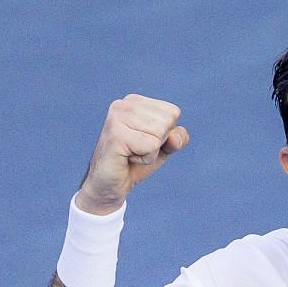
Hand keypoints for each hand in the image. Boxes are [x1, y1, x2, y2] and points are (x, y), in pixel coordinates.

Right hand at [76, 94, 189, 214]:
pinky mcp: (116, 135)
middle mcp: (124, 104)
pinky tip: (127, 159)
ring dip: (150, 152)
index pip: (173, 112)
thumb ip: (177, 138)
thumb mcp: (163, 148)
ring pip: (159, 134)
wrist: (109, 185)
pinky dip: (145, 159)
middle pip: (168, 121)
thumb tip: (175, 138)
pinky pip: (151, 147)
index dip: (165, 134)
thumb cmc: (135, 163)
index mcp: (135, 101)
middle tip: (136, 150)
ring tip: (131, 154)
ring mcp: (118, 118)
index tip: (144, 142)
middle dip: (158, 143)